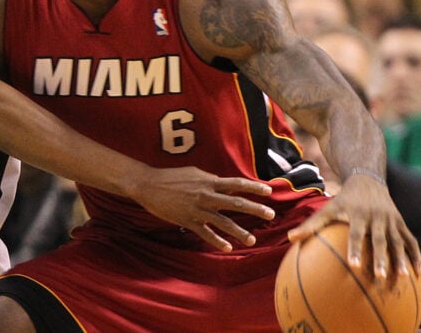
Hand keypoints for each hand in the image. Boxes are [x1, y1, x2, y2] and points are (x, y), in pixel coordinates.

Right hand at [130, 166, 275, 251]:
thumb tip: (223, 183)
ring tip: (252, 239)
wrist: (149, 185)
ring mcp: (197, 209)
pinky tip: (228, 248)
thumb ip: (210, 179)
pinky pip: (206, 233)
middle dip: (255, 209)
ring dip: (239, 231)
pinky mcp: (187, 220)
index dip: (254, 187)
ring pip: (223, 222)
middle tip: (271, 214)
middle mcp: (206, 195)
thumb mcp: (194, 173)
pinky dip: (217, 241)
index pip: (236, 184)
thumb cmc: (171, 177)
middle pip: (236, 203)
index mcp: (209, 181)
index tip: (268, 191)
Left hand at [287, 174, 420, 285]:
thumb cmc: (344, 199)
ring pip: (399, 242)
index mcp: (359, 213)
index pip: (357, 233)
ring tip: (403, 278)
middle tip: (380, 277)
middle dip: (381, 258)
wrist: (368, 180)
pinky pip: (411, 241)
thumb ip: (311, 224)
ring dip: (402, 259)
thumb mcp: (328, 207)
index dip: (355, 248)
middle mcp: (377, 217)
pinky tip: (419, 274)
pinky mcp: (402, 223)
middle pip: (381, 240)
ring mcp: (392, 220)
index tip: (353, 265)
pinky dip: (416, 256)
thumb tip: (290, 239)